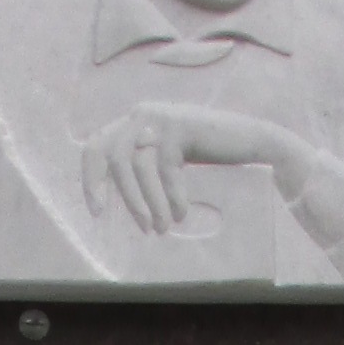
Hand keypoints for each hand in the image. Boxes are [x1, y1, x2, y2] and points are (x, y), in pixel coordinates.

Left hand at [81, 99, 302, 238]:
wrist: (252, 141)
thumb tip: (121, 204)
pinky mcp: (180, 126)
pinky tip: (181, 213)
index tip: (97, 212)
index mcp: (132, 123)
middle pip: (114, 158)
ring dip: (149, 203)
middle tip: (141, 227)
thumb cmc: (209, 157)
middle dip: (126, 198)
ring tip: (161, 229)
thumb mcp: (167, 161)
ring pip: (140, 167)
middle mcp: (141, 115)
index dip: (91, 179)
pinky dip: (173, 195)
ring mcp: (160, 118)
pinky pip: (167, 169)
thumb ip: (143, 170)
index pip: (96, 146)